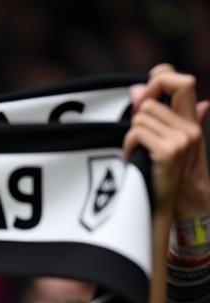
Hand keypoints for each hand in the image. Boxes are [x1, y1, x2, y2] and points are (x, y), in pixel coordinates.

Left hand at [125, 72, 204, 213]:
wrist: (170, 206)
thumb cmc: (161, 175)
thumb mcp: (164, 143)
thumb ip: (156, 116)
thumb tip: (136, 88)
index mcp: (191, 122)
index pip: (183, 81)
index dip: (161, 78)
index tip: (144, 94)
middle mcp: (190, 127)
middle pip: (152, 101)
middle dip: (137, 119)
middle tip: (135, 140)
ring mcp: (181, 139)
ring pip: (142, 117)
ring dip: (131, 137)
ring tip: (136, 154)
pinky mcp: (168, 151)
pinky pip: (137, 133)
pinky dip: (128, 146)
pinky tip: (133, 160)